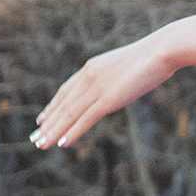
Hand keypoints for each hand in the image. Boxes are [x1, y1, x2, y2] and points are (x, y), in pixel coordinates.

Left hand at [32, 31, 177, 149]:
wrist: (161, 51)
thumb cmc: (152, 57)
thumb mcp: (127, 66)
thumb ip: (117, 76)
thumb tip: (119, 83)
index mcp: (91, 68)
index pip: (65, 91)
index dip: (52, 107)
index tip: (42, 119)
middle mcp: (89, 78)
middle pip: (63, 105)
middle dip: (48, 124)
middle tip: (35, 139)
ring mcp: (97, 88)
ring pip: (69, 114)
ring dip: (54, 131)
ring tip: (41, 145)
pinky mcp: (108, 99)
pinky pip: (85, 118)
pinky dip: (73, 131)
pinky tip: (62, 143)